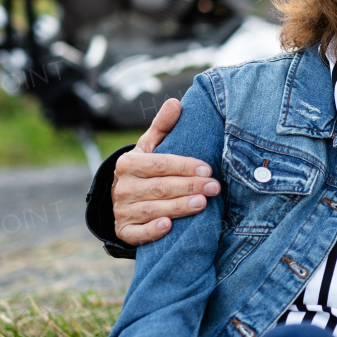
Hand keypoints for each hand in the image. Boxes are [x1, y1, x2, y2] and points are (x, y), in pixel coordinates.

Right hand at [112, 98, 219, 244]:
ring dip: (179, 207)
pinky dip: (152, 231)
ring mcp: (122, 210)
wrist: (124, 198)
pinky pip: (137, 234)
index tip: (208, 169)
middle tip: (214, 187)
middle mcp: (122, 187)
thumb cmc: (145, 169)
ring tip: (202, 204)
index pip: (160, 164)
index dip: (185, 166)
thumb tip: (175, 102)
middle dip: (189, 187)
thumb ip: (163, 126)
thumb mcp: (150, 147)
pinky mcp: (123, 231)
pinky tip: (169, 226)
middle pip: (160, 187)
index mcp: (128, 163)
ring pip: (153, 209)